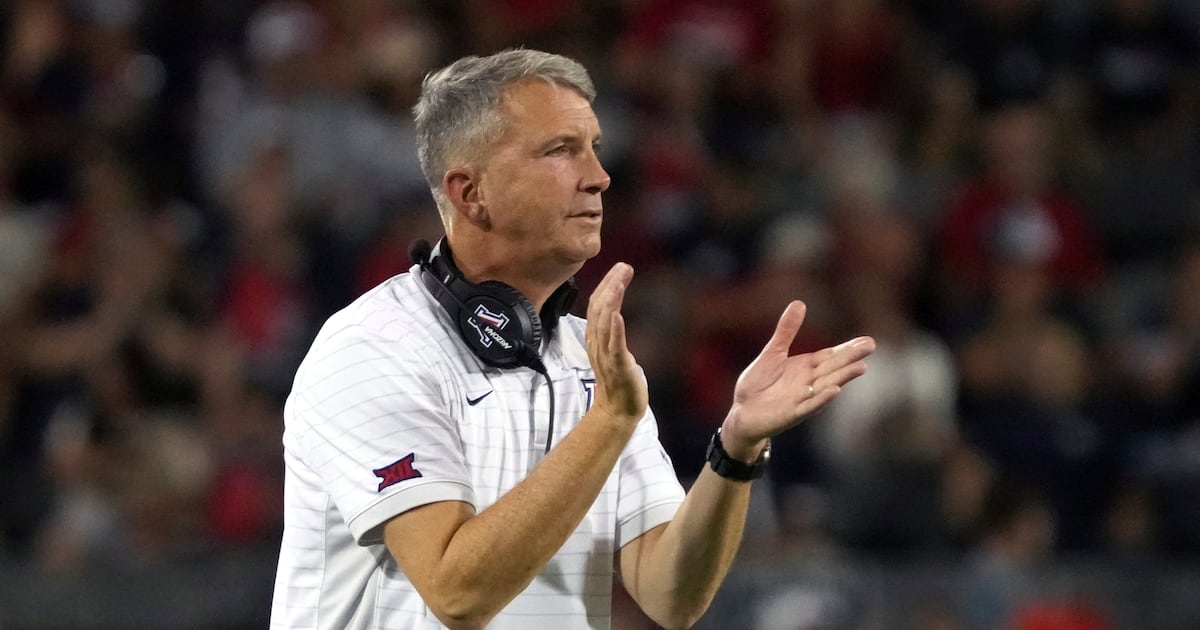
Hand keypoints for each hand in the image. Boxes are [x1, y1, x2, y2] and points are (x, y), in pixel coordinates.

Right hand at [585, 263, 646, 423]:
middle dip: (610, 285)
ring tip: (619, 282)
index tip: (619, 268)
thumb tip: (615, 314)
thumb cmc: (618, 380)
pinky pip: (614, 346)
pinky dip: (615, 330)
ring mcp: (606, 355)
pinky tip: (618, 315)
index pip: (597, 305)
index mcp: (596, 338)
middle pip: (599, 309)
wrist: (617, 411)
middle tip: (623, 267)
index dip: (606, 285)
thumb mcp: (614, 349)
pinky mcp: (618, 367)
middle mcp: (597, 343)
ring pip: (604, 323)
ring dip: (611, 300)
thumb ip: (612, 331)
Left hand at [722, 301, 874, 457]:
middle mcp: (809, 382)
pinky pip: (809, 406)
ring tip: (861, 366)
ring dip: (843, 377)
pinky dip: (821, 399)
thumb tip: (799, 302)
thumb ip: (786, 331)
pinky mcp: (792, 414)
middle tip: (871, 346)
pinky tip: (835, 391)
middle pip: (833, 368)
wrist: (741, 412)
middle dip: (851, 358)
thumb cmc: (758, 383)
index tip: (867, 340)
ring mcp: (802, 399)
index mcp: (806, 367)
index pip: (831, 356)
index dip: (848, 348)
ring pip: (826, 385)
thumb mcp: (773, 352)